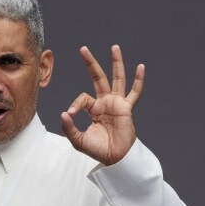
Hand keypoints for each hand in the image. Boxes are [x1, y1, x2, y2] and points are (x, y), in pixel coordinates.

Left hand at [61, 44, 144, 165]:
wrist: (115, 158)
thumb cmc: (98, 150)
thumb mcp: (78, 140)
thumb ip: (69, 128)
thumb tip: (63, 114)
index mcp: (94, 109)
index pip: (83, 98)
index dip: (75, 104)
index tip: (70, 114)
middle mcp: (106, 103)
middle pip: (99, 78)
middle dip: (91, 63)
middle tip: (83, 49)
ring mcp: (117, 104)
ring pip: (117, 79)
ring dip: (116, 63)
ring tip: (114, 47)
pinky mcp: (127, 109)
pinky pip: (135, 93)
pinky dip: (138, 80)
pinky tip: (140, 67)